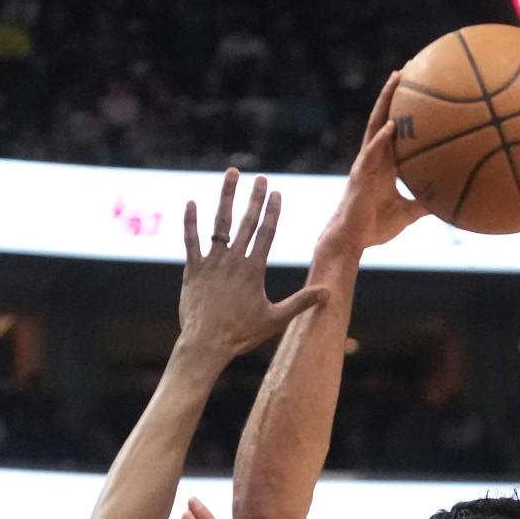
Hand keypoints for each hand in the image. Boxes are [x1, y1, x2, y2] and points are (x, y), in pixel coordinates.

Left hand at [179, 169, 328, 359]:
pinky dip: (191, 221)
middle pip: (246, 222)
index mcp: (253, 270)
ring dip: (226, 197)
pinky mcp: (193, 269)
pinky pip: (191, 240)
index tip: (276, 192)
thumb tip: (329, 292)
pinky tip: (191, 202)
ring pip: (220, 223)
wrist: (206, 344)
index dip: (272, 211)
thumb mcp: (276, 320)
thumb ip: (301, 302)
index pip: (266, 233)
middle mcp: (233, 261)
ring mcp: (212, 263)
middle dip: (254, 198)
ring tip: (231, 174)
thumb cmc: (241, 334)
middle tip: (260, 178)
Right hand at [324, 72, 430, 253]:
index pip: (395, 130)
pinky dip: (381, 139)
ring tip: (397, 79)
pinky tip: (391, 125)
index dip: (403, 110)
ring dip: (385, 102)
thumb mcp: (408, 213)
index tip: (416, 89)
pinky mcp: (360, 175)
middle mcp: (375, 158)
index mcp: (385, 164)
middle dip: (393, 94)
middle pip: (384, 118)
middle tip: (407, 70)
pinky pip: (371, 152)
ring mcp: (366, 163)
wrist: (351, 240)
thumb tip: (450, 202)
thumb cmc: (375, 227)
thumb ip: (426, 203)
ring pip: (376, 126)